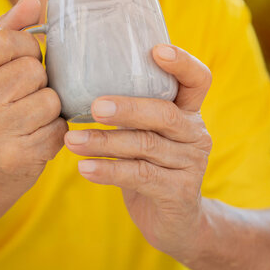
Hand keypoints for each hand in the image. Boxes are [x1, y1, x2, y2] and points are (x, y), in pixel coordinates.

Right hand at [0, 0, 67, 203]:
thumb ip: (8, 31)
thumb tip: (33, 1)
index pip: (8, 41)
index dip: (27, 48)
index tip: (25, 61)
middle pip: (33, 71)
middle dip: (39, 81)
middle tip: (26, 96)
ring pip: (50, 100)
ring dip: (49, 108)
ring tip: (32, 117)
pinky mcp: (16, 157)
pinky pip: (58, 129)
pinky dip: (55, 132)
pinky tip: (37, 137)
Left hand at [64, 44, 211, 259]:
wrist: (174, 219)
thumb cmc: (150, 165)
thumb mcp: (146, 134)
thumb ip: (128, 112)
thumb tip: (76, 83)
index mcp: (188, 112)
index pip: (198, 80)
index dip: (182, 63)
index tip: (156, 50)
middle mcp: (194, 133)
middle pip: (165, 114)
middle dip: (128, 108)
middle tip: (94, 107)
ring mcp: (190, 164)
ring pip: (145, 146)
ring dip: (104, 143)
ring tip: (71, 140)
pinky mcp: (178, 192)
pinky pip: (140, 177)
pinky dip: (109, 171)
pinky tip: (84, 168)